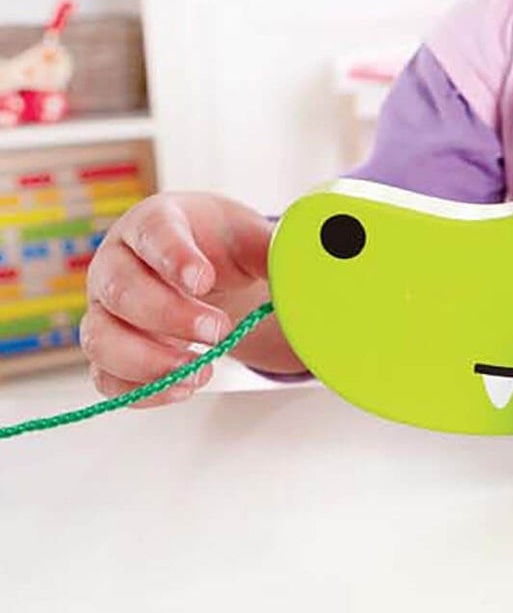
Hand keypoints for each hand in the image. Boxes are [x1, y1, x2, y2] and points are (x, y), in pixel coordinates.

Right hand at [80, 192, 272, 405]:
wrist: (208, 270)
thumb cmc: (224, 246)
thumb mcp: (253, 238)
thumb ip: (277, 250)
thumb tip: (312, 264)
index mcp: (155, 222)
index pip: (153, 233)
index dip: (174, 257)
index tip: (204, 280)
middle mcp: (118, 262)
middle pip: (121, 288)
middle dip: (169, 315)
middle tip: (218, 331)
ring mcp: (107, 308)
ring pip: (101, 338)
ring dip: (149, 361)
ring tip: (200, 370)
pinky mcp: (109, 348)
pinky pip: (105, 376)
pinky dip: (140, 389)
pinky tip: (184, 388)